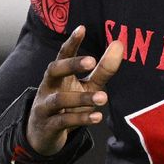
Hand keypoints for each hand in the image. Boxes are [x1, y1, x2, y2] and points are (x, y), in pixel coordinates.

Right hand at [26, 26, 123, 155]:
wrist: (44, 134)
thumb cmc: (69, 104)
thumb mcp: (88, 85)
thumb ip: (103, 68)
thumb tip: (119, 44)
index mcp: (58, 74)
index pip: (63, 54)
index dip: (72, 42)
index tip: (82, 28)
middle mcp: (48, 87)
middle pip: (53, 70)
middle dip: (71, 64)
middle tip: (92, 60)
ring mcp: (45, 106)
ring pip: (59, 99)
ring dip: (81, 98)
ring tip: (103, 97)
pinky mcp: (48, 126)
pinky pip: (63, 121)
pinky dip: (81, 119)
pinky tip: (98, 117)